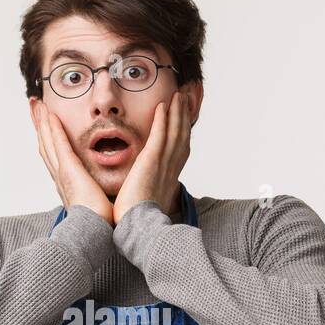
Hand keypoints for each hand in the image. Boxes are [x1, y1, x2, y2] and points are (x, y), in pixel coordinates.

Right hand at [31, 100, 114, 224]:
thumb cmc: (98, 223)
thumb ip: (96, 194)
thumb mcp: (96, 203)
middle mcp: (60, 176)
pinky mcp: (69, 170)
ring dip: (42, 122)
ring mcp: (62, 172)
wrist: (94, 233)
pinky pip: (59, 145)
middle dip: (40, 125)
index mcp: (68, 183)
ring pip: (48, 141)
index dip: (49, 138)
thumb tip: (104, 194)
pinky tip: (50, 115)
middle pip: (46, 145)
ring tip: (36, 105)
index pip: (56, 155)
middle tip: (35, 107)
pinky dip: (53, 129)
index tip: (46, 123)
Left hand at [114, 90, 191, 223]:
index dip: (184, 132)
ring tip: (177, 95)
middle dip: (183, 117)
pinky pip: (159, 136)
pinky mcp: (151, 162)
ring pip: (174, 132)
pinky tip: (162, 106)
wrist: (139, 229)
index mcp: (169, 178)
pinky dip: (162, 120)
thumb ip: (148, 193)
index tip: (184, 118)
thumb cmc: (139, 220)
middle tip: (185, 99)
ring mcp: (162, 164)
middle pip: (182, 137)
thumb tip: (143, 194)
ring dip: (176, 112)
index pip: (180, 149)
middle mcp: (171, 169)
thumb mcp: (147, 203)